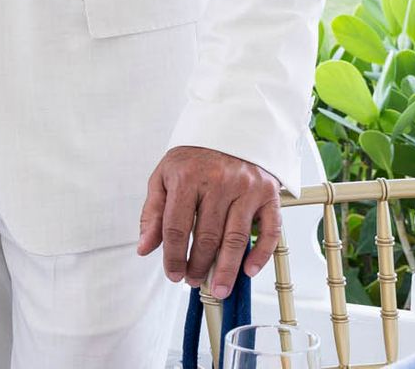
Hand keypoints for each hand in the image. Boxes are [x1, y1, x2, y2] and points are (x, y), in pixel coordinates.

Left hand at [136, 146, 281, 298]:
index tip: (173, 274)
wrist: (231, 127)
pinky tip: (249, 270)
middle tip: (194, 281)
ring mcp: (246, 187)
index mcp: (187, 177)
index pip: (175, 227)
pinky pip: (269, 229)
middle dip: (198, 266)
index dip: (172, 256)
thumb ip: (154, 213)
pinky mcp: (268, 193)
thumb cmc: (195, 158)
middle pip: (206, 236)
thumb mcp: (165, 176)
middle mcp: (218, 181)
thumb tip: (144, 248)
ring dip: (226, 269)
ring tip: (218, 288)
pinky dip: (260, 254)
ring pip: (235, 238)